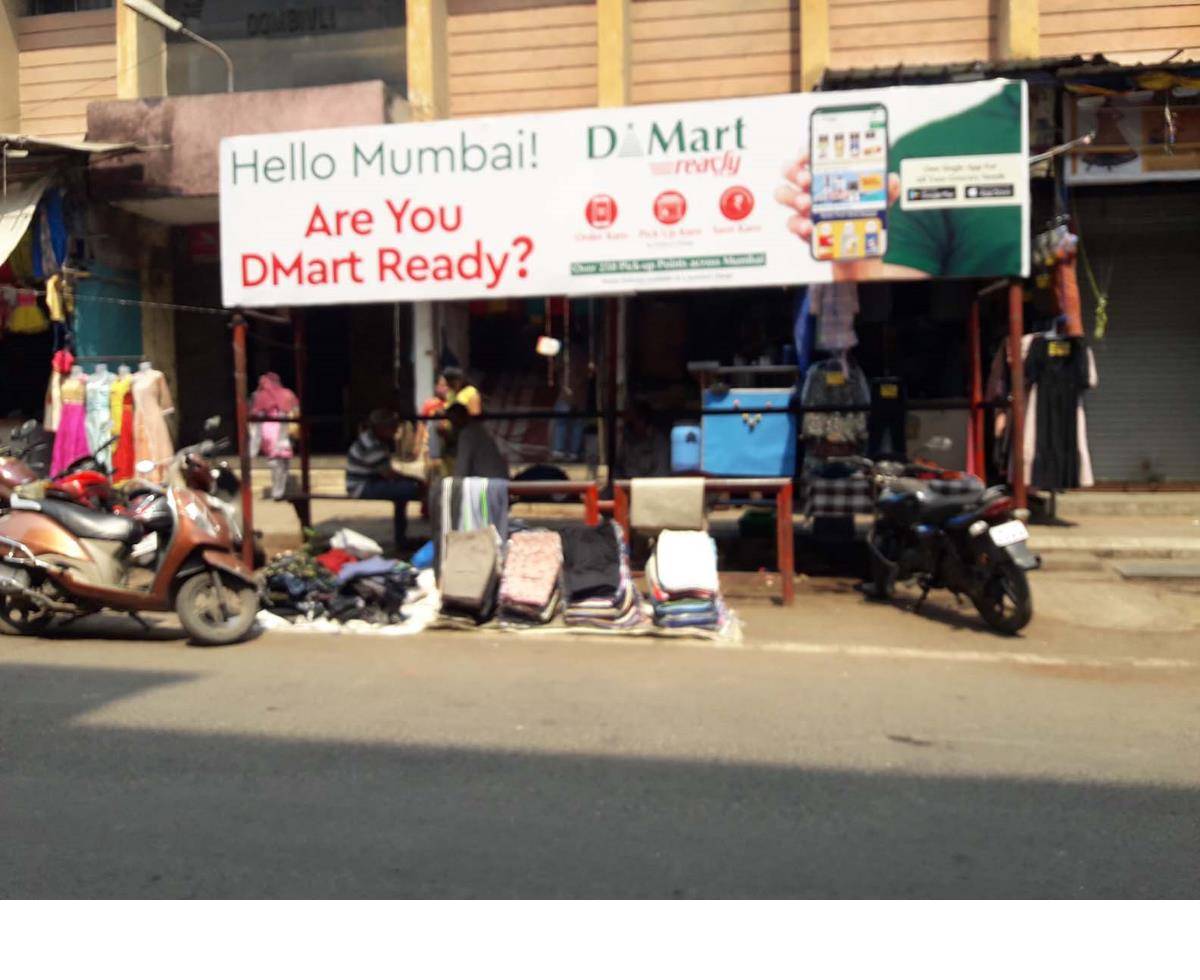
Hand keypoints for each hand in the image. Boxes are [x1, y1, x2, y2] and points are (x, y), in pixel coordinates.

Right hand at [775, 154, 913, 281]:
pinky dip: (798, 224)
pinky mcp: (803, 228)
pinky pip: (792, 223)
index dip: (806, 151)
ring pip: (784, 194)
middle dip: (795, 171)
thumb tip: (891, 179)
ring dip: (792, 196)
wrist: (858, 246)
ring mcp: (804, 207)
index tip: (809, 155)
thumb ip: (887, 189)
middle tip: (807, 179)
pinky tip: (809, 227)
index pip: (811, 154)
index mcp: (828, 174)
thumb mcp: (879, 200)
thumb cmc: (863, 216)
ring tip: (806, 203)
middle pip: (791, 171)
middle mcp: (812, 187)